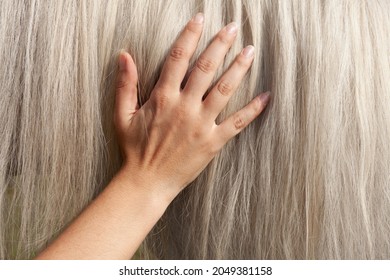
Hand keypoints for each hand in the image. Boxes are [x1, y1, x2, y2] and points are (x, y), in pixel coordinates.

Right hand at [115, 13, 269, 200]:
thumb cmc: (134, 149)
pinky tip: (266, 96)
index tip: (201, 18)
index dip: (190, 35)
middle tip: (233, 27)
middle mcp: (184, 107)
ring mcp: (200, 124)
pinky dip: (253, 110)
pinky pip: (237, 123)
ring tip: (250, 50)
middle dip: (220, 44)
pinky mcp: (212, 142)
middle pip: (206, 68)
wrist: (147, 182)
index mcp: (162, 97)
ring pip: (224, 90)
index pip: (178, 58)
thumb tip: (124, 55)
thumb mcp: (122, 115)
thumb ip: (125, 84)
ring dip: (239, 68)